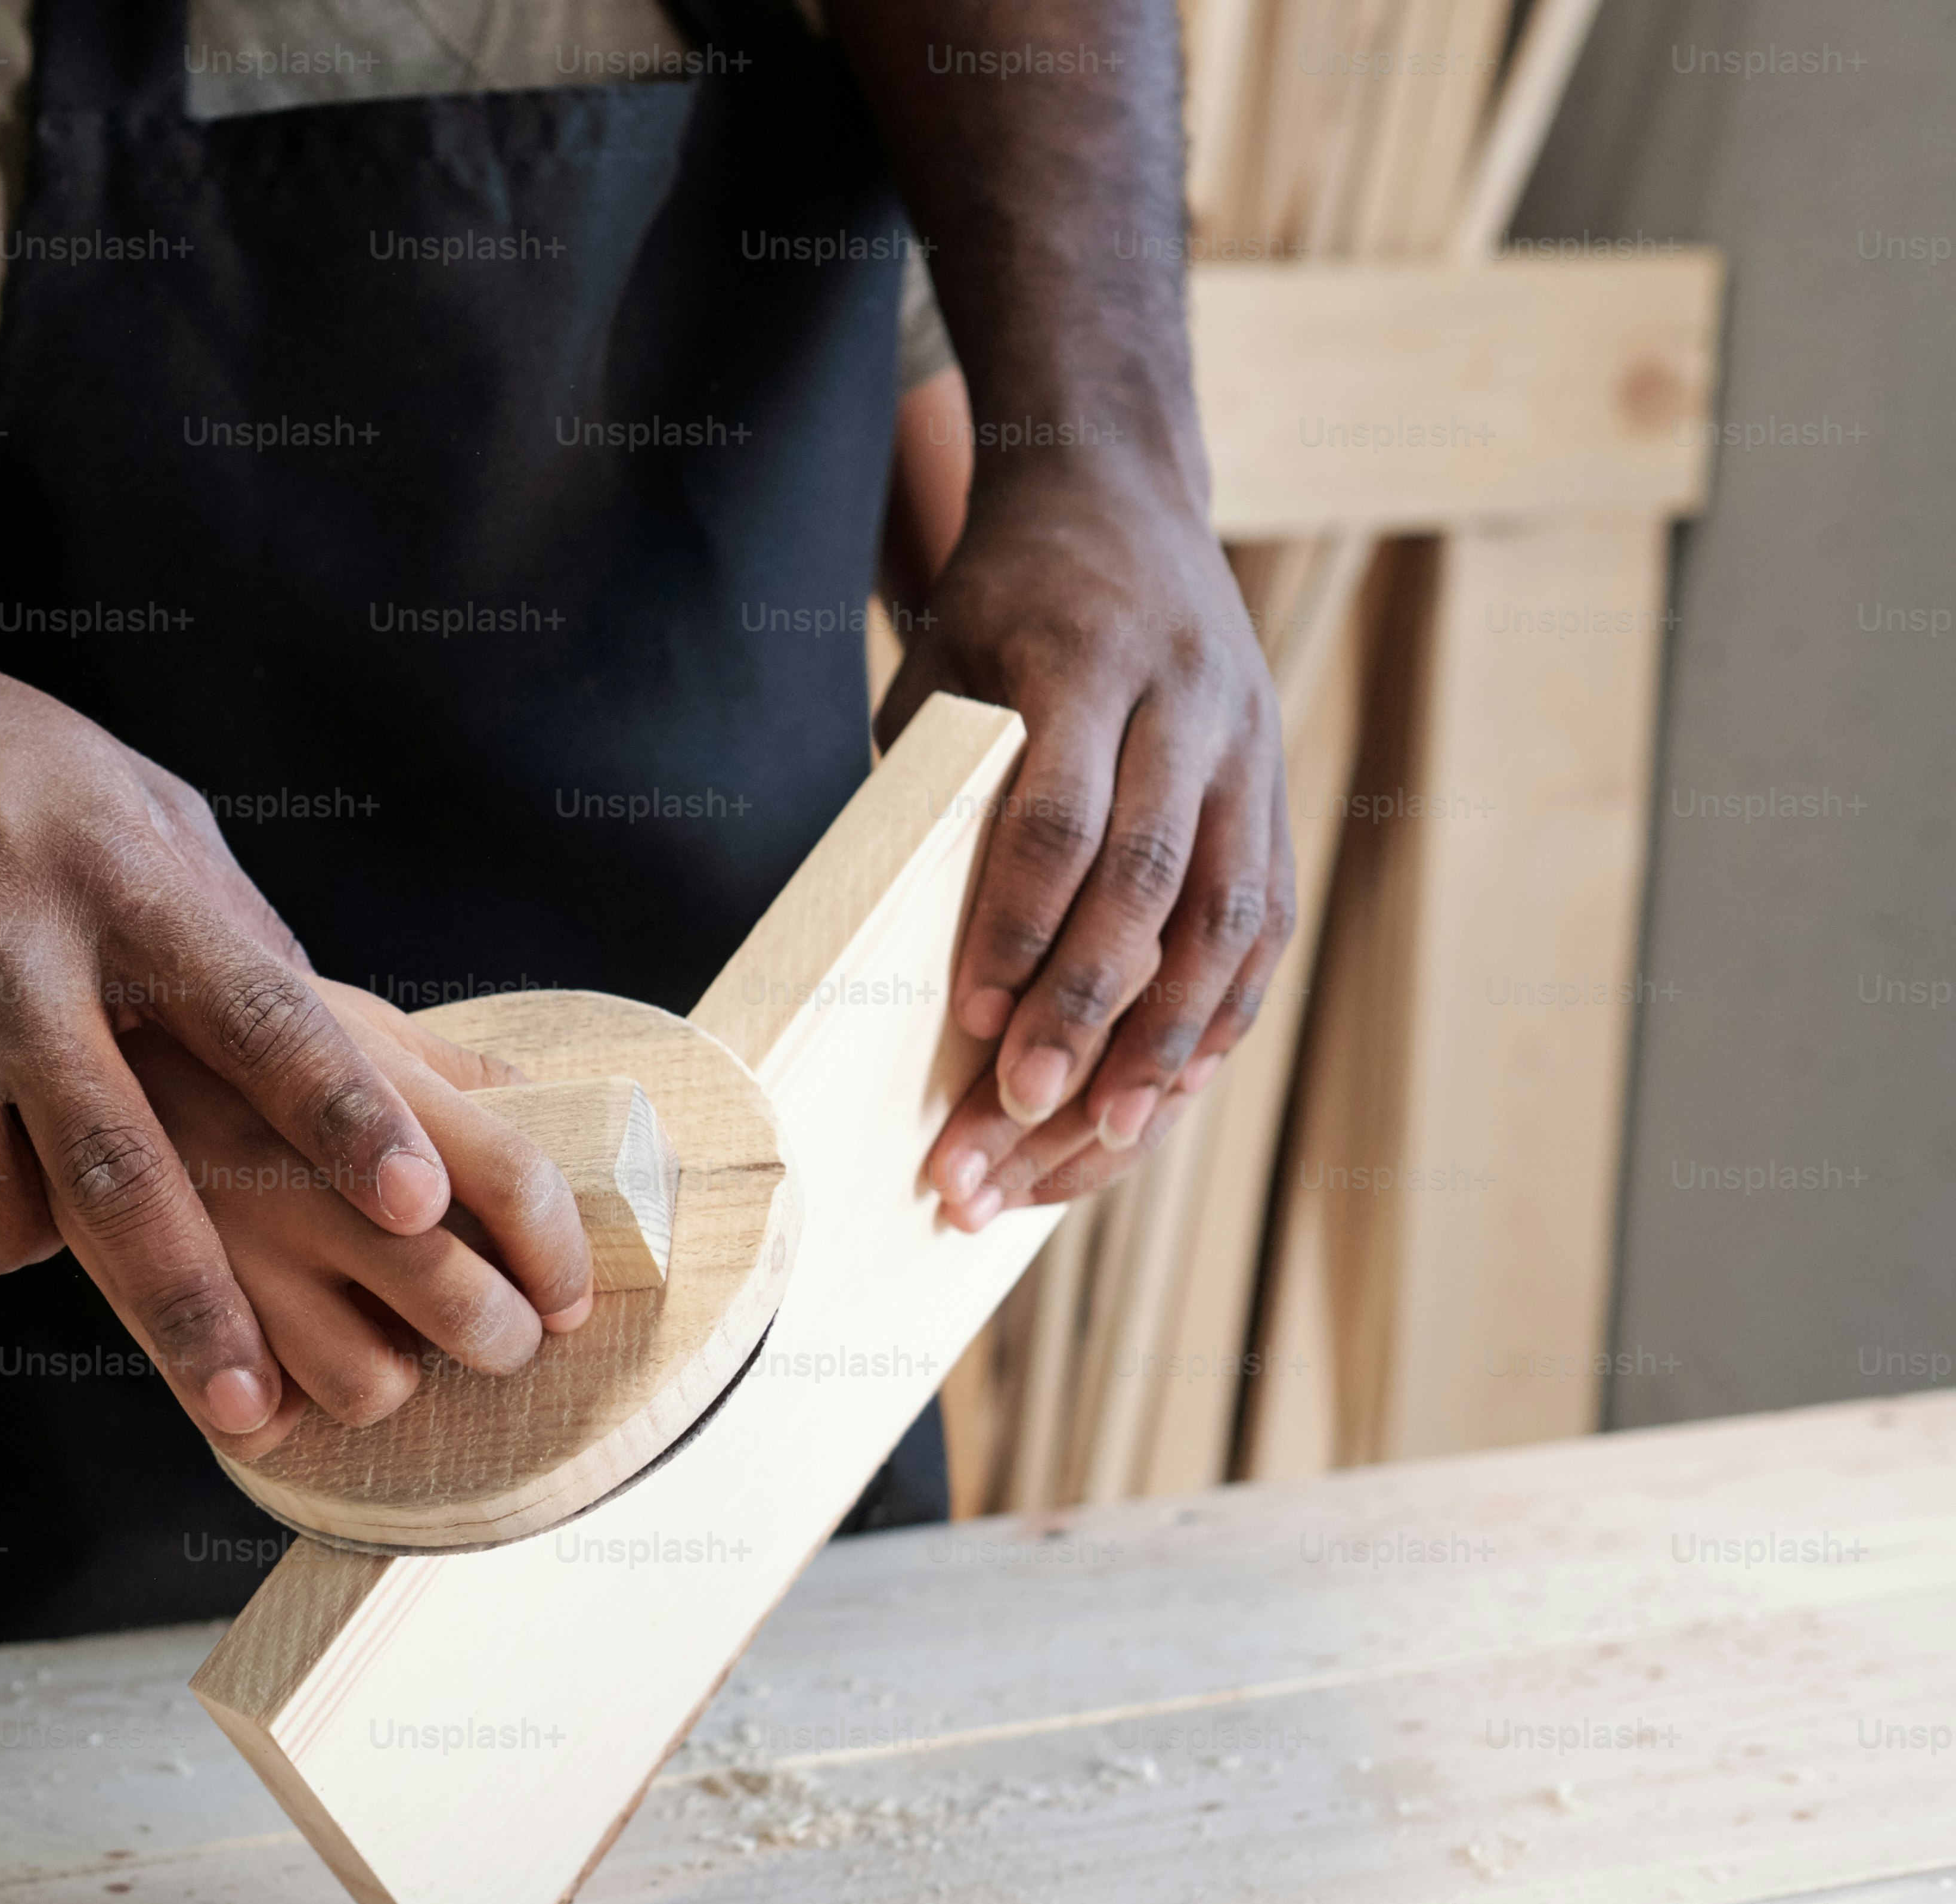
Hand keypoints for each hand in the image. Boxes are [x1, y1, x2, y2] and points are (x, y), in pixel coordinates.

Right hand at [0, 609, 461, 1439]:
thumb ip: (237, 933)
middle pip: (119, 1168)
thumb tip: (361, 1055)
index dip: (338, 1116)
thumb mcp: (140, 810)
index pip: (258, 1014)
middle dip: (193, 1301)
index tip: (414, 1206)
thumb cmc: (5, 775)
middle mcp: (13, 959)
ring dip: (45, 1248)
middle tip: (253, 1407)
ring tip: (61, 1214)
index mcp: (124, 884)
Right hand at [121, 982, 595, 1456]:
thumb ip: (453, 1071)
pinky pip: (264, 1422)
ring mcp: (224, 1245)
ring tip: (380, 1336)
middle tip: (500, 1330)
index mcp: (357, 1078)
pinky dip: (289, 1408)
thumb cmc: (217, 1027)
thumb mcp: (337, 1012)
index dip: (564, 1254)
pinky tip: (286, 1358)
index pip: (514, 1179)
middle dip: (509, 1336)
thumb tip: (571, 1119)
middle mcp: (294, 1167)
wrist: (40, 1020)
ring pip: (371, 1386)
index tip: (569, 1291)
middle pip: (462, 1302)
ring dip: (397, 1376)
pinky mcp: (150, 1309)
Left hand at [876, 456, 1294, 1229]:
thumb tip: (899, 955)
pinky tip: (1171, 1093)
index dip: (1016, 926)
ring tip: (1104, 1139)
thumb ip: (936, 791)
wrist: (1119, 493)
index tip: (964, 1018)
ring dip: (1165, 1043)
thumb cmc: (999, 602)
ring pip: (1224, 920)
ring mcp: (1247, 752)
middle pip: (1147, 887)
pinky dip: (1217, 1017)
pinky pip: (1261, 926)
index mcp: (1090, 664)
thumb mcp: (942, 667)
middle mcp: (1191, 709)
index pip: (1059, 817)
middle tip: (1014, 1111)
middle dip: (1085, 1015)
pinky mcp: (1275, 793)